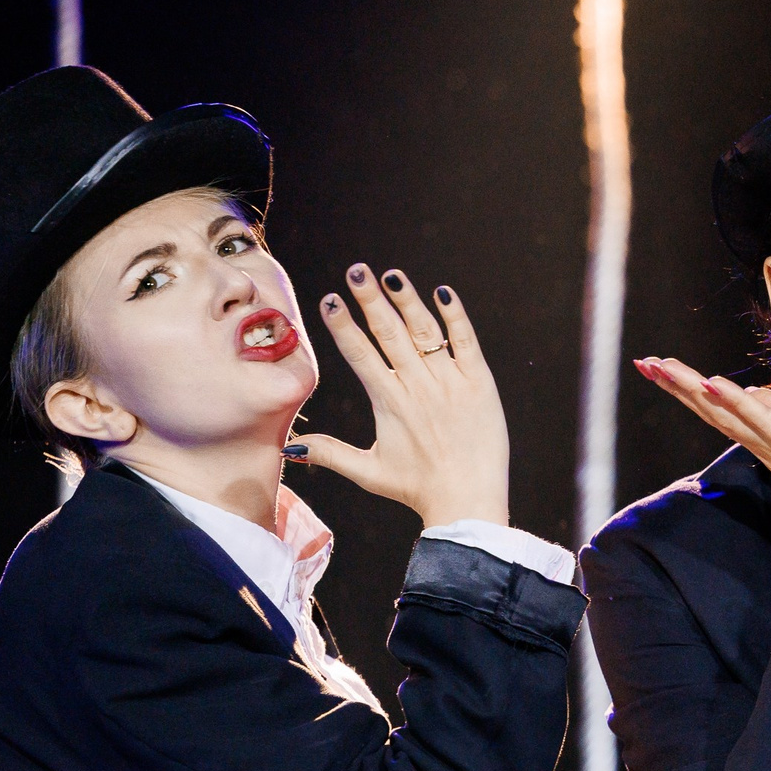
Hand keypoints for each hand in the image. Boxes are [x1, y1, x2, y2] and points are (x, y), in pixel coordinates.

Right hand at [292, 265, 509, 527]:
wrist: (468, 500)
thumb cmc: (417, 488)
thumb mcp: (369, 472)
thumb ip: (331, 454)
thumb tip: (291, 446)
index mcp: (389, 402)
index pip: (360, 354)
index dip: (343, 325)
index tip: (329, 299)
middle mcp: (418, 386)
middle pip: (389, 334)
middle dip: (370, 300)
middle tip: (355, 271)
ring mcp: (451, 382)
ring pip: (425, 332)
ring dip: (407, 301)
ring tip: (390, 275)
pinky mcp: (480, 383)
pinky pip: (466, 341)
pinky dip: (455, 316)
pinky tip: (442, 293)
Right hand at [635, 357, 770, 577]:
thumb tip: (749, 392)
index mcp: (758, 439)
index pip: (716, 408)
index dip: (686, 388)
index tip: (657, 366)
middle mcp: (759, 442)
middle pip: (710, 407)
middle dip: (677, 385)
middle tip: (646, 362)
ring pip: (727, 411)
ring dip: (694, 388)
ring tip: (666, 367)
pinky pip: (763, 422)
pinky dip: (738, 403)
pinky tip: (715, 384)